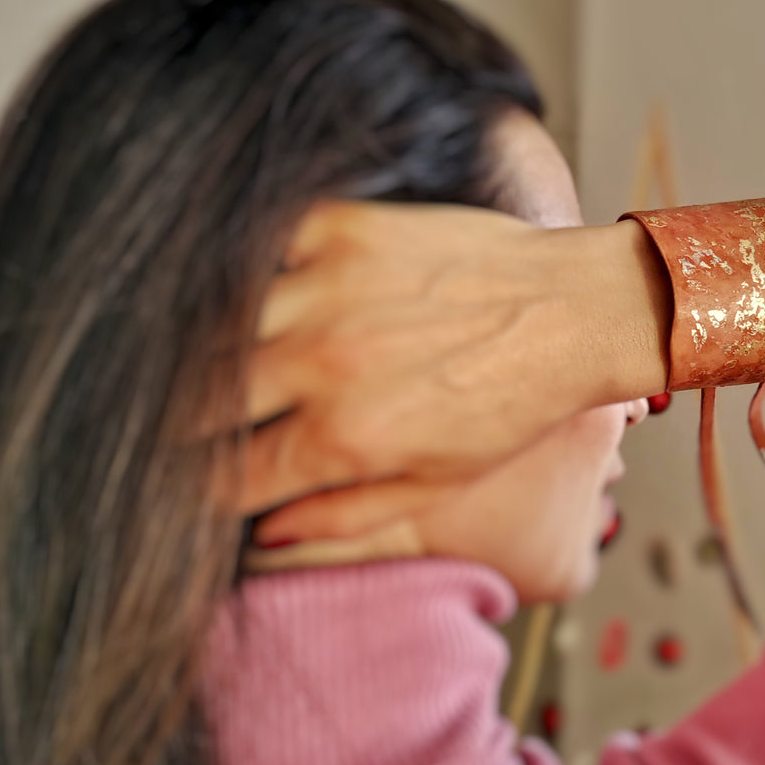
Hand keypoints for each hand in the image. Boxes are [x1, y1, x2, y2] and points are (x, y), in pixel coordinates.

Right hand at [237, 201, 667, 542]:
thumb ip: (346, 513)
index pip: (227, 477)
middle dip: (188, 430)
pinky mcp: (340, 228)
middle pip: (200, 407)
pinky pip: (254, 249)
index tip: (200, 488)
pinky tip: (256, 295)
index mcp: (347, 438)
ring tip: (217, 367)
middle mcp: (325, 364)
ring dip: (208, 355)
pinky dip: (244, 273)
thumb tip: (267, 536)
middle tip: (197, 432)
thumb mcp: (438, 480)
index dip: (202, 492)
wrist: (576, 310)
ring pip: (213, 329)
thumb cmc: (515, 404)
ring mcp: (328, 288)